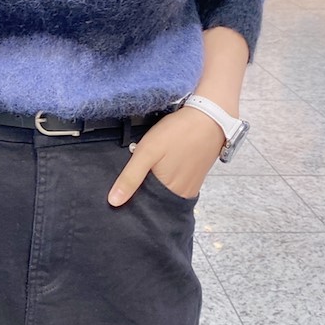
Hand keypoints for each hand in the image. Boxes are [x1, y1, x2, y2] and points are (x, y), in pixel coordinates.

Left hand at [107, 105, 225, 205]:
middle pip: (155, 200)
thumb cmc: (177, 133)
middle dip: (142, 193)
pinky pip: (176, 185)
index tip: (119, 194)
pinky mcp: (196, 177)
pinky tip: (161, 167)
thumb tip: (114, 202)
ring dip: (153, 185)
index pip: (144, 207)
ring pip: (165, 192)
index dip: (131, 201)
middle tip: (131, 177)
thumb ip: (130, 178)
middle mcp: (182, 196)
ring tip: (145, 171)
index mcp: (168, 194)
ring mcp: (191, 187)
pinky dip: (166, 179)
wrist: (210, 117)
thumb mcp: (147, 152)